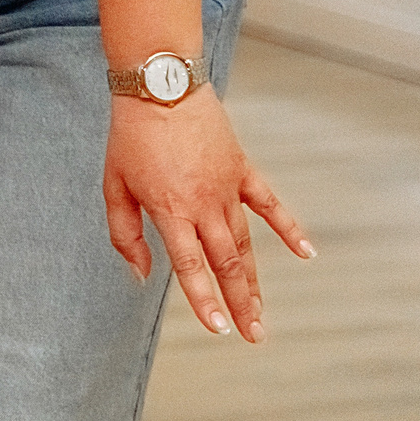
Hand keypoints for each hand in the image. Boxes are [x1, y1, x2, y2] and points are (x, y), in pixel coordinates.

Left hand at [104, 86, 311, 343]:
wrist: (159, 86)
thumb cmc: (131, 136)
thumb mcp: (113, 185)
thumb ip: (125, 233)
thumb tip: (141, 275)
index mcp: (170, 210)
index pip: (191, 266)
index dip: (204, 300)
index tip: (218, 328)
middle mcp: (203, 204)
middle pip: (226, 263)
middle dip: (239, 302)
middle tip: (251, 335)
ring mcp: (227, 187)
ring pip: (245, 243)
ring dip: (253, 280)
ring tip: (260, 313)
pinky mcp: (242, 170)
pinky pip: (270, 204)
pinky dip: (289, 229)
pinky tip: (306, 253)